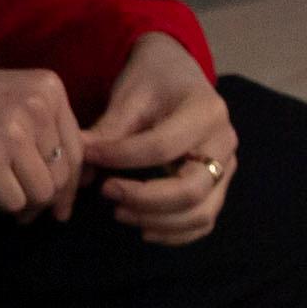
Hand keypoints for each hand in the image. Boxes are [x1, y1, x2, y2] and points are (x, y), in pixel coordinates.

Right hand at [0, 60, 82, 217]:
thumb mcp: (12, 97)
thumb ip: (45, 126)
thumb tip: (74, 178)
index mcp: (49, 87)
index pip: (78, 147)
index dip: (71, 181)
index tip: (61, 202)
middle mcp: (36, 106)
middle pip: (63, 172)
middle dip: (50, 199)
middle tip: (34, 212)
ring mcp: (12, 133)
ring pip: (43, 191)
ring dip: (28, 206)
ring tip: (15, 207)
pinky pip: (15, 202)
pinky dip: (6, 208)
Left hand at [80, 31, 236, 247]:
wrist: (179, 74)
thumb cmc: (153, 79)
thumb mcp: (130, 95)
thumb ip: (108, 131)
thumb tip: (79, 167)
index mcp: (206, 112)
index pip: (162, 147)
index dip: (121, 158)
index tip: (90, 157)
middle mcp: (225, 143)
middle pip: (190, 190)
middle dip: (143, 199)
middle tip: (107, 192)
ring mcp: (227, 168)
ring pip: (201, 213)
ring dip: (156, 221)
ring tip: (120, 213)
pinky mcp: (220, 186)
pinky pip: (204, 221)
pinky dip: (175, 233)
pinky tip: (143, 229)